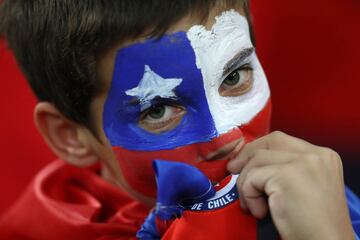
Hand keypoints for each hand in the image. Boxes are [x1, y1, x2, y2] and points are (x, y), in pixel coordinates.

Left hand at [227, 131, 353, 239]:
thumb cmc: (313, 224)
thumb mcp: (304, 187)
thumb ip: (285, 169)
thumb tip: (249, 161)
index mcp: (323, 156)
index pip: (282, 141)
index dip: (259, 149)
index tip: (244, 161)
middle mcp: (315, 154)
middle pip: (270, 142)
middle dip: (247, 155)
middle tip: (233, 170)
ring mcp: (302, 162)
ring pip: (256, 160)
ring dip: (246, 183)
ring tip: (253, 205)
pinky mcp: (286, 175)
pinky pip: (252, 177)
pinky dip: (248, 195)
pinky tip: (259, 211)